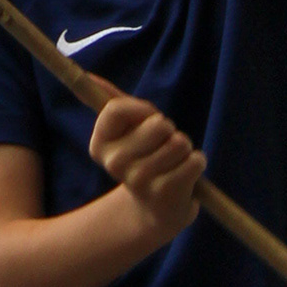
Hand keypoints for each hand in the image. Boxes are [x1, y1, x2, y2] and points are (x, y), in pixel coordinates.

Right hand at [88, 95, 203, 244]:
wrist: (155, 211)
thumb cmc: (142, 156)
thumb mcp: (126, 130)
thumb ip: (111, 100)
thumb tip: (90, 75)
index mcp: (99, 145)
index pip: (117, 108)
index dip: (141, 109)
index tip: (148, 118)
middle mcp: (114, 164)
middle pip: (157, 124)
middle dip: (169, 129)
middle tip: (163, 144)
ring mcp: (139, 180)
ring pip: (179, 142)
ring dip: (185, 148)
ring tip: (174, 160)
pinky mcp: (166, 194)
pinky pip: (194, 161)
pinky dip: (197, 162)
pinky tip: (186, 174)